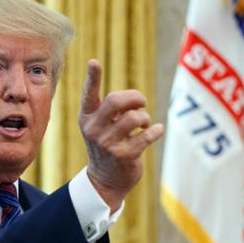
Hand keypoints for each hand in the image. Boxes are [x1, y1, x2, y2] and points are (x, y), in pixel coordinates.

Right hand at [78, 59, 164, 210]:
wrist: (105, 181)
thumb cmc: (107, 145)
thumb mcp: (100, 127)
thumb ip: (110, 110)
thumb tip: (134, 99)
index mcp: (86, 118)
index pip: (89, 95)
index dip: (93, 77)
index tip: (94, 62)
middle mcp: (94, 130)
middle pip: (116, 101)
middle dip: (135, 97)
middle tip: (142, 103)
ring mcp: (108, 144)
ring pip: (134, 118)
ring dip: (145, 118)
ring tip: (145, 124)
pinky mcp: (124, 156)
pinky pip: (146, 136)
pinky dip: (156, 131)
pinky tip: (156, 131)